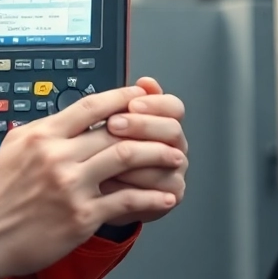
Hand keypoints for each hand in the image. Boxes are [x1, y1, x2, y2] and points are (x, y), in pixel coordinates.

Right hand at [0, 85, 184, 278]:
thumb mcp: (11, 149)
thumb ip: (40, 131)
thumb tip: (62, 119)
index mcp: (42, 136)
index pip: (90, 106)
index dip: (121, 97)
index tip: (139, 95)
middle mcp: (58, 156)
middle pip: (115, 131)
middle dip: (147, 127)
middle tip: (167, 127)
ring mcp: (71, 186)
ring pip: (126, 158)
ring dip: (156, 156)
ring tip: (173, 156)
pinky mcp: (81, 216)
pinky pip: (126, 202)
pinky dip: (151, 198)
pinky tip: (164, 196)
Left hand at [99, 77, 187, 225]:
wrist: (101, 195)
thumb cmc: (107, 156)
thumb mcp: (110, 125)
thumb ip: (127, 102)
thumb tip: (145, 82)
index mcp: (165, 123)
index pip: (173, 107)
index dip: (154, 103)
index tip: (131, 103)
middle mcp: (175, 145)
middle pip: (172, 129)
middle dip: (142, 125)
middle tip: (114, 124)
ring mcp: (176, 170)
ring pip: (165, 159)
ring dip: (133, 156)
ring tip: (104, 155)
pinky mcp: (170, 196)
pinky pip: (158, 188)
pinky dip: (132, 183)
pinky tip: (110, 179)